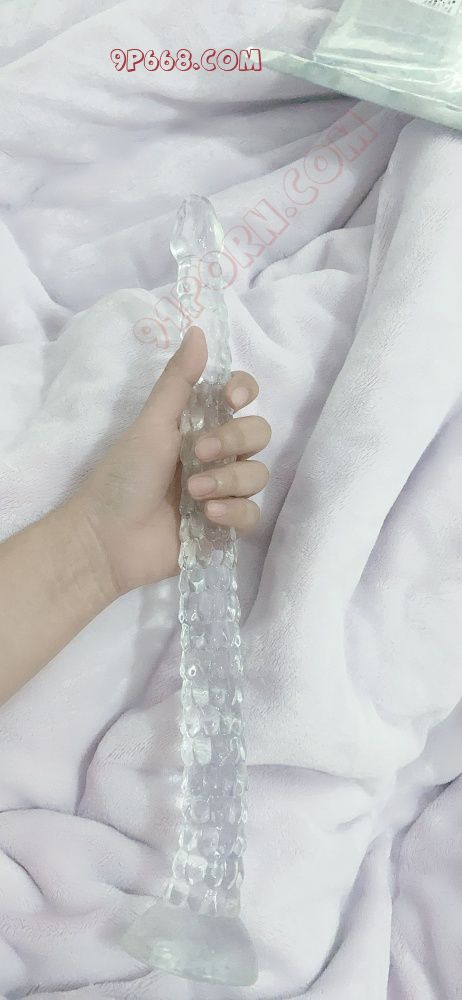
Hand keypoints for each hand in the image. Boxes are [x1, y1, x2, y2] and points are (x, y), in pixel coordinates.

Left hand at [76, 326, 270, 598]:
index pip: (242, 397)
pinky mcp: (224, 526)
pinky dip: (234, 513)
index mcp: (198, 423)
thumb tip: (198, 330)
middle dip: (233, 441)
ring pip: (258, 475)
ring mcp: (223, 490)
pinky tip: (206, 516)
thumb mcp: (151, 424)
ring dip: (228, 481)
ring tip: (193, 494)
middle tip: (197, 454)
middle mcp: (216, 453)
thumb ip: (179, 381)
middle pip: (258, 433)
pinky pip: (252, 514)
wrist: (108, 538)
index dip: (245, 392)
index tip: (233, 399)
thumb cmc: (123, 476)